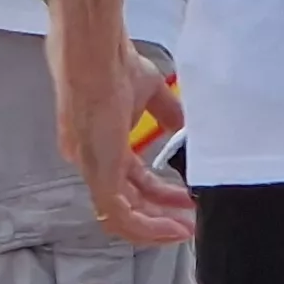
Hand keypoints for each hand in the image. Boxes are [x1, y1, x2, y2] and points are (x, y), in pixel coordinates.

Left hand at [49, 26, 192, 245]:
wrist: (96, 53)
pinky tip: (172, 228)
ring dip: (155, 228)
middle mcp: (93, 161)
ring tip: (185, 230)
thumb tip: (182, 127)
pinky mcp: (98, 174)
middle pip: (128, 202)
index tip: (186, 198)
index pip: (130, 180)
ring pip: (121, 217)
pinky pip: (120, 216)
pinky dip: (147, 228)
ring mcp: (93, 169)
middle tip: (190, 222)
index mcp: (102, 143)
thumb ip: (166, 114)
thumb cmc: (115, 64)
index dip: (159, 194)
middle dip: (161, 216)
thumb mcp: (150, 91)